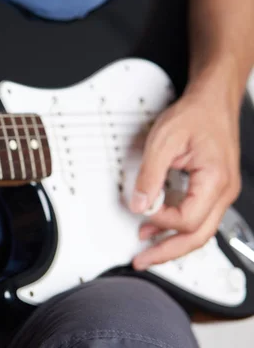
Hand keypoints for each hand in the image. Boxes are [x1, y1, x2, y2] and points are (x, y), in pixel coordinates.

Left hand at [129, 90, 241, 269]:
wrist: (211, 102)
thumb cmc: (194, 115)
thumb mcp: (164, 141)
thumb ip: (150, 175)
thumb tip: (140, 205)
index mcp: (215, 180)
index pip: (188, 219)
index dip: (161, 221)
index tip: (141, 210)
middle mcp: (223, 191)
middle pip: (198, 237)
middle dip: (167, 252)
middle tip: (142, 260)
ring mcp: (220, 192)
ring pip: (199, 231)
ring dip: (171, 242)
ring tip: (145, 250)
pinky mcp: (211, 190)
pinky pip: (196, 217)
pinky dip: (175, 227)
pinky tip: (156, 229)